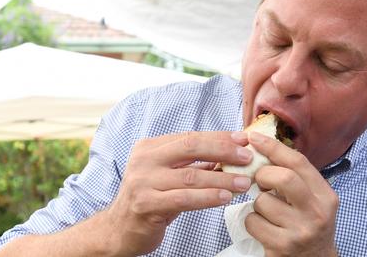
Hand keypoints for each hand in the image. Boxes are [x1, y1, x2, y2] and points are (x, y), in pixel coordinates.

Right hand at [105, 131, 253, 256]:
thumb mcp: (170, 176)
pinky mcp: (146, 204)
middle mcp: (144, 160)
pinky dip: (208, 197)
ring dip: (222, 179)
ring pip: (191, 176)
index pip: (191, 136)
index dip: (220, 137)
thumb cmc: (151, 200)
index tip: (244, 139)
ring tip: (244, 182)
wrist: (119, 230)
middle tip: (247, 157)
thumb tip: (231, 154)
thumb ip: (195, 165)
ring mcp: (142, 181)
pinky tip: (225, 197)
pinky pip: (184, 199)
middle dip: (223, 150)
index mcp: (150, 147)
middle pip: (191, 147)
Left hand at [244, 132, 338, 256]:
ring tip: (266, 212)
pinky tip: (263, 227)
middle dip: (263, 175)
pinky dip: (252, 222)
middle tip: (260, 181)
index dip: (273, 147)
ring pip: (262, 202)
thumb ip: (296, 178)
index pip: (298, 162)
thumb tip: (264, 149)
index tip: (254, 138)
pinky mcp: (282, 247)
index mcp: (325, 196)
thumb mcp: (313, 200)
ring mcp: (300, 231)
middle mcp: (316, 212)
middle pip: (283, 178)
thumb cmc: (308, 224)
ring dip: (257, 204)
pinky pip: (253, 222)